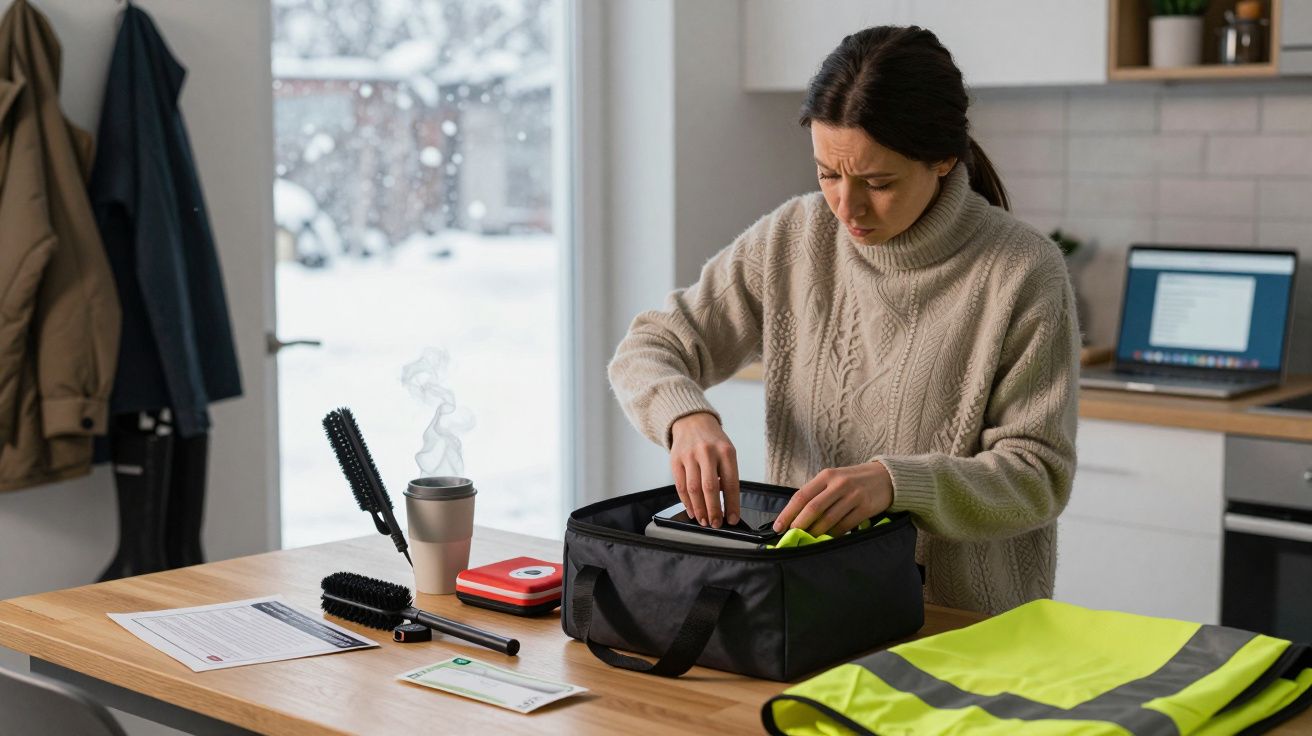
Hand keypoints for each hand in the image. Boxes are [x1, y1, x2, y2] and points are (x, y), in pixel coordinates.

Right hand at [669, 412, 739, 527]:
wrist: (692, 422)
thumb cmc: (713, 441)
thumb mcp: (727, 452)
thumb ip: (727, 475)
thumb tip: (726, 505)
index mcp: (726, 451)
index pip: (731, 483)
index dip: (731, 504)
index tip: (732, 519)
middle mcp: (707, 452)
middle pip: (710, 488)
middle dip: (714, 510)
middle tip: (716, 524)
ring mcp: (689, 456)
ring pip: (693, 489)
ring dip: (699, 509)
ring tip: (704, 521)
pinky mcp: (675, 460)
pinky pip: (680, 486)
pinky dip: (686, 502)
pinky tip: (692, 510)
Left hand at [773, 462, 892, 536]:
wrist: (885, 477)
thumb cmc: (854, 480)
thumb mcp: (834, 479)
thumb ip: (817, 493)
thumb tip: (796, 516)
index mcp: (827, 476)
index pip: (801, 495)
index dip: (788, 513)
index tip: (778, 527)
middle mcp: (839, 484)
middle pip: (813, 508)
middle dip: (799, 525)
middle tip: (791, 536)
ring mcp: (853, 496)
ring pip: (828, 520)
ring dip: (815, 533)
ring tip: (807, 540)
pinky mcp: (865, 508)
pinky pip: (845, 526)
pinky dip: (833, 535)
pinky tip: (826, 539)